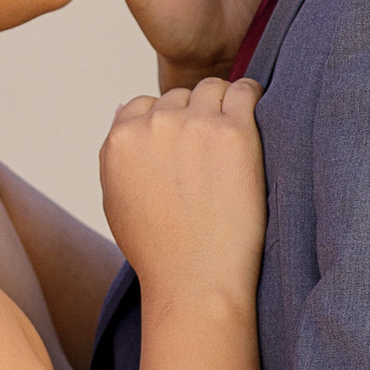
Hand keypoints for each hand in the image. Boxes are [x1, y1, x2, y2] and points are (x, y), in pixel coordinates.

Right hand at [98, 75, 265, 308]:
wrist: (196, 281)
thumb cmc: (159, 250)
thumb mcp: (116, 201)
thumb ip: (114, 153)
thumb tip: (123, 107)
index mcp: (120, 140)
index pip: (142, 105)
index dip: (165, 124)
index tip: (183, 148)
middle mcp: (153, 125)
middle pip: (179, 97)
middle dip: (193, 117)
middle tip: (211, 153)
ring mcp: (194, 125)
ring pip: (211, 88)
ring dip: (222, 106)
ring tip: (234, 139)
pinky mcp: (233, 131)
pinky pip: (245, 91)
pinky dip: (251, 98)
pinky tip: (255, 117)